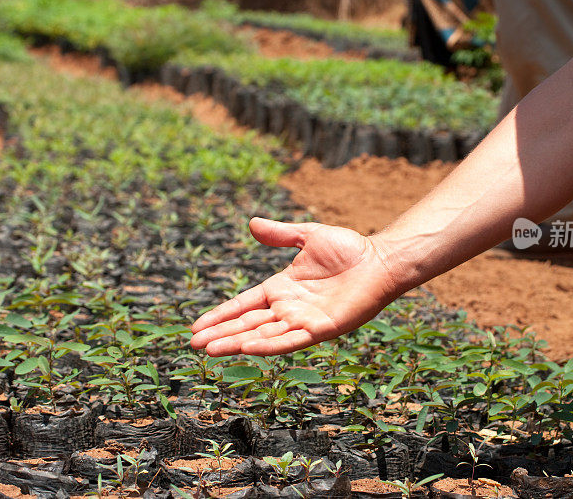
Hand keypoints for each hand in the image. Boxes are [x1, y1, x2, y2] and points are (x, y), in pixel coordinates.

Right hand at [190, 217, 400, 355]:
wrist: (379, 260)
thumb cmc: (348, 249)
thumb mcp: (307, 236)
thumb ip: (281, 235)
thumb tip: (252, 223)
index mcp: (281, 288)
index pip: (243, 305)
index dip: (220, 315)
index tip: (197, 326)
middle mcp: (288, 308)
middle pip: (247, 324)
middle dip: (220, 334)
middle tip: (193, 344)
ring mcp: (303, 320)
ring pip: (263, 335)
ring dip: (237, 343)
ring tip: (210, 350)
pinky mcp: (322, 329)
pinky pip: (291, 339)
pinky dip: (269, 344)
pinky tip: (248, 347)